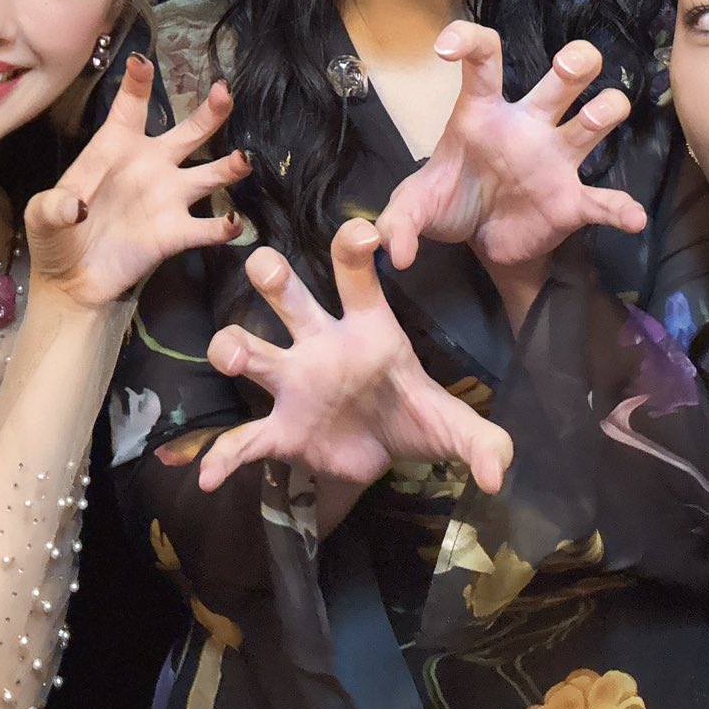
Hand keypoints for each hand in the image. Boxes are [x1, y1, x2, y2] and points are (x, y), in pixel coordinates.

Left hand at [24, 53, 245, 305]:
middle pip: (189, 132)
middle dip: (209, 112)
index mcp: (115, 147)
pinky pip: (206, 228)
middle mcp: (150, 166)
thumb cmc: (55, 236)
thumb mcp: (40, 216)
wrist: (70, 281)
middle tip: (224, 92)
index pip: (130, 107)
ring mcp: (167, 199)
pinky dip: (223, 227)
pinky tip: (233, 224)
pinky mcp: (174, 234)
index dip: (138, 83)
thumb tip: (74, 207)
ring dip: (228, 167)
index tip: (142, 62)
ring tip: (242, 160)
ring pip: (209, 174)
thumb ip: (53, 206)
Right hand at [197, 219, 512, 493]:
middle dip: (274, 276)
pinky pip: (247, 436)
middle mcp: (322, 343)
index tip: (363, 232)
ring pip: (252, 347)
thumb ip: (480, 442)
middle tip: (266, 267)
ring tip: (231, 356)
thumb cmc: (410, 414)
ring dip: (233, 346)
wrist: (380, 453)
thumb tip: (500, 473)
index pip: (356, 273)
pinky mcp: (281, 428)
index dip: (355, 246)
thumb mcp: (450, 425)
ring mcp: (294, 383)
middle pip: (289, 294)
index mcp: (367, 327)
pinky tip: (208, 476)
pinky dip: (226, 454)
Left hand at [374, 23, 643, 272]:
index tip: (445, 47)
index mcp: (485, 111)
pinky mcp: (573, 200)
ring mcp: (557, 159)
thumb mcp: (416, 207)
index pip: (485, 60)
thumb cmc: (453, 202)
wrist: (484, 244)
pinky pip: (605, 200)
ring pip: (596, 117)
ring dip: (605, 110)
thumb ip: (398, 222)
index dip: (469, 40)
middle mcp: (529, 124)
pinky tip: (630, 218)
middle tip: (570, 66)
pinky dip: (621, 208)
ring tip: (597, 115)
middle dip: (576, 60)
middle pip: (563, 76)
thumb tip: (392, 252)